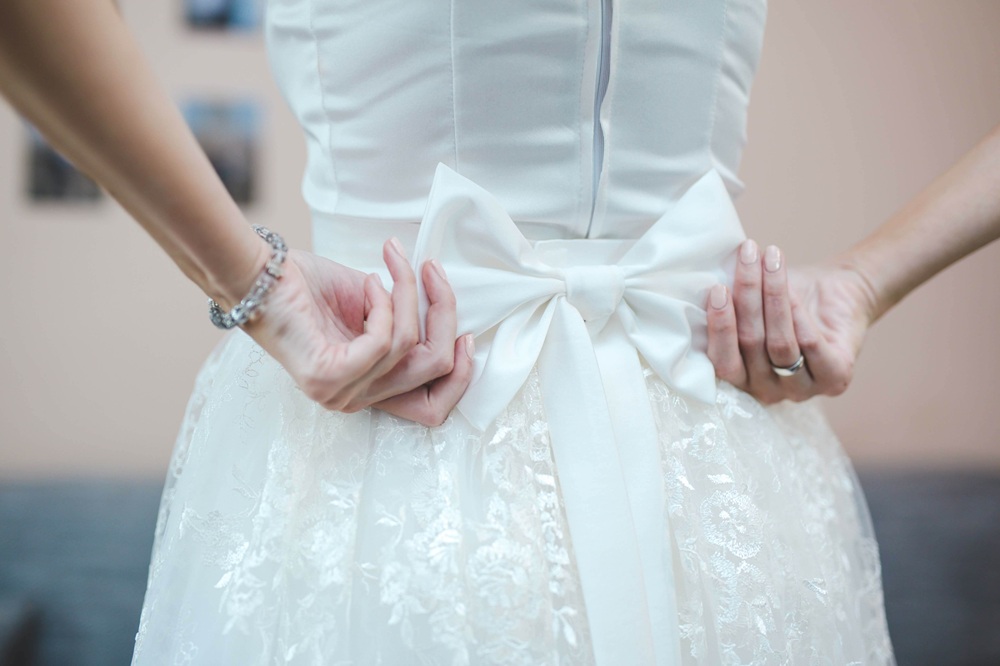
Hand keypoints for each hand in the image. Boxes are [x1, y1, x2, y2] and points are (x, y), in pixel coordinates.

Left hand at [242, 239, 474, 425]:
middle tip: (432, 272)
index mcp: (369, 390)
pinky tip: (367, 283)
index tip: (466, 332)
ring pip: (410, 347)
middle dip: (444, 314)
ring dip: (406, 294)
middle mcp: (356, 401)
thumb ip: (409, 323)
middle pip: (435, 371)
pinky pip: (384, 341)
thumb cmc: (312, 289)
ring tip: (385, 266)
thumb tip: (448, 311)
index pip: (433, 408)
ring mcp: (340, 395)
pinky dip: (383, 303)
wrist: (261, 277)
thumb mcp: (377, 308)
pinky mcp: (328, 378)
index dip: (462, 374)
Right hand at [706, 239, 878, 403]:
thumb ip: (732, 307)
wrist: (839, 296)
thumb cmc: (789, 301)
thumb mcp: (754, 306)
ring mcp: (801, 390)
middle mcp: (767, 392)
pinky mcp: (833, 379)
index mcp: (741, 380)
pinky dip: (798, 312)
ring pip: (779, 344)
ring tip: (771, 258)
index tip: (717, 287)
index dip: (719, 326)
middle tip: (746, 258)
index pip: (722, 362)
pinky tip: (792, 286)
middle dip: (746, 297)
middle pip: (751, 346)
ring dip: (772, 296)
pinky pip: (809, 344)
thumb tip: (705, 281)